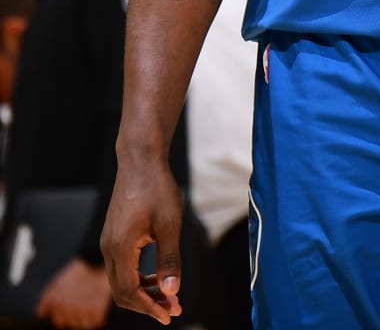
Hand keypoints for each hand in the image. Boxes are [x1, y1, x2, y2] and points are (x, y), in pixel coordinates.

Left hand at [35, 260, 111, 329]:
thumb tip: (40, 315)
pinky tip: (98, 306)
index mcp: (56, 304)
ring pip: (84, 325)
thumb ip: (46, 300)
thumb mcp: (56, 284)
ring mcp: (82, 309)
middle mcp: (67, 308)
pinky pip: (97, 322)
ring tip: (91, 305)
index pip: (60, 322)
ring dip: (88, 318)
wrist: (94, 263)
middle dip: (78, 316)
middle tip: (84, 303)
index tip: (75, 305)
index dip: (67, 315)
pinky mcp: (96, 308)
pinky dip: (98, 316)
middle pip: (73, 324)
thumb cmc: (75, 274)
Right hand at [100, 153, 184, 324]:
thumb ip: (170, 259)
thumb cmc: (157, 190)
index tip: (170, 314)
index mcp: (120, 247)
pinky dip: (139, 279)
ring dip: (144, 292)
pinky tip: (158, 278)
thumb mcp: (170, 225)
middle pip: (121, 292)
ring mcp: (108, 244)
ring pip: (121, 281)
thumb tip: (172, 291)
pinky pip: (122, 268)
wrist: (140, 163)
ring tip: (170, 297)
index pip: (129, 291)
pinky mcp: (113, 238)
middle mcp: (108, 249)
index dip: (149, 307)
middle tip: (174, 309)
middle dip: (147, 304)